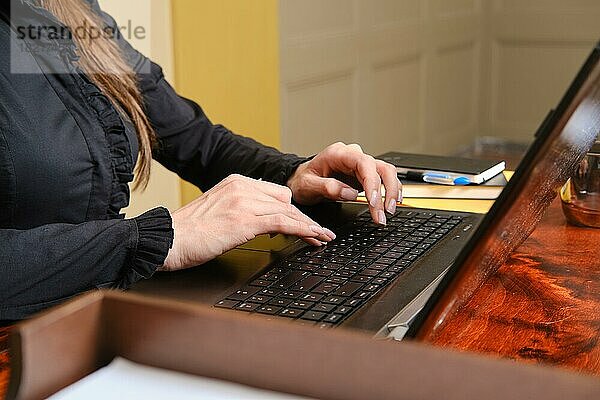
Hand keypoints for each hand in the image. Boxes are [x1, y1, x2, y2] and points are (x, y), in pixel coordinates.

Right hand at [162, 175, 335, 270]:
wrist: (167, 240)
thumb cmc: (188, 233)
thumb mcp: (218, 212)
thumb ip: (241, 210)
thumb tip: (265, 224)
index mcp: (235, 182)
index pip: (275, 193)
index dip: (292, 210)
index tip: (304, 223)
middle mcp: (241, 187)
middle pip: (285, 201)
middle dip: (304, 219)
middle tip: (320, 233)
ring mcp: (243, 202)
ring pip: (288, 211)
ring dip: (309, 226)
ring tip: (322, 238)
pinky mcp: (244, 220)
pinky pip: (283, 223)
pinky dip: (303, 230)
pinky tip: (313, 237)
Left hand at [287, 142, 400, 224]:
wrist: (301, 180)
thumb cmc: (303, 180)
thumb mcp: (308, 185)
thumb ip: (328, 188)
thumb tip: (350, 193)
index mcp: (339, 154)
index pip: (364, 163)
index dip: (372, 182)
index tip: (373, 201)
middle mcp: (353, 156)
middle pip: (380, 168)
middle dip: (387, 191)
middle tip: (385, 212)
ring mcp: (360, 165)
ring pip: (386, 172)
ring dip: (391, 192)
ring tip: (389, 212)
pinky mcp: (365, 175)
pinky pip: (383, 179)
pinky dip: (390, 191)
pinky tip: (391, 203)